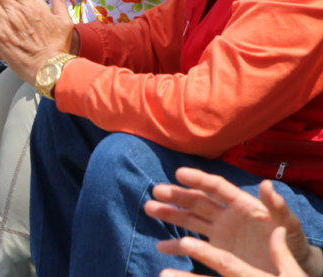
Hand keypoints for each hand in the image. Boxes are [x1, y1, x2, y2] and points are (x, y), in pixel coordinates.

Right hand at [150, 169, 321, 276]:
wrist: (287, 269)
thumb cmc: (292, 244)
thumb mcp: (288, 226)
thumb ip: (277, 207)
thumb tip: (267, 184)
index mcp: (242, 205)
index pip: (217, 188)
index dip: (199, 179)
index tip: (179, 173)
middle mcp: (226, 215)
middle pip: (197, 201)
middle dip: (176, 195)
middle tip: (156, 191)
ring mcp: (219, 233)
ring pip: (189, 220)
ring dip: (169, 214)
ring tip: (149, 209)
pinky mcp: (215, 251)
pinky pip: (192, 246)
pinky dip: (176, 245)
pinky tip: (162, 246)